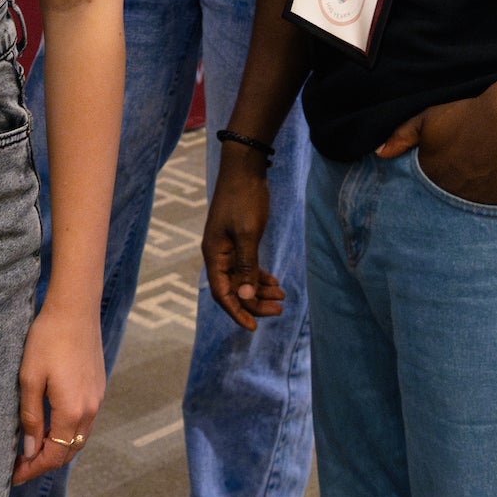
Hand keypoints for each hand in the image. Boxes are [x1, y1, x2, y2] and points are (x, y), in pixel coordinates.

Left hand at [12, 297, 104, 485]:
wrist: (75, 308)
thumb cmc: (48, 339)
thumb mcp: (30, 378)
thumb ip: (31, 417)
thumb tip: (30, 450)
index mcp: (72, 412)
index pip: (54, 455)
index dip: (33, 468)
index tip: (14, 475)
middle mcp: (90, 410)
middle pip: (69, 451)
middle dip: (45, 462)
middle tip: (20, 465)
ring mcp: (97, 399)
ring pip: (78, 437)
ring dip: (58, 448)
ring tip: (33, 449)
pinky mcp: (98, 386)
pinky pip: (84, 421)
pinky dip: (67, 431)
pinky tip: (52, 426)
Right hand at [203, 149, 283, 330]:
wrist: (244, 169)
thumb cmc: (245, 200)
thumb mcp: (248, 235)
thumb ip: (246, 266)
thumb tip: (244, 295)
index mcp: (214, 255)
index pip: (223, 293)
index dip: (237, 312)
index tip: (254, 327)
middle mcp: (218, 255)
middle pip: (234, 289)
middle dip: (254, 302)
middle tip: (279, 309)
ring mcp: (227, 248)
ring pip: (242, 279)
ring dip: (260, 290)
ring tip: (282, 296)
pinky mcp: (238, 241)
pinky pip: (247, 267)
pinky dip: (260, 276)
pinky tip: (275, 281)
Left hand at [377, 76, 496, 206]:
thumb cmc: (465, 117)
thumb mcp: (426, 120)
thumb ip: (401, 137)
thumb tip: (380, 153)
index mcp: (429, 176)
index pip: (415, 190)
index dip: (418, 183)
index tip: (423, 176)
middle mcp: (450, 194)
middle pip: (437, 200)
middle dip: (438, 191)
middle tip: (447, 175)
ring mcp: (474, 202)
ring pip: (460, 206)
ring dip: (459, 196)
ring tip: (465, 179)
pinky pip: (483, 207)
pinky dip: (480, 199)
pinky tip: (482, 183)